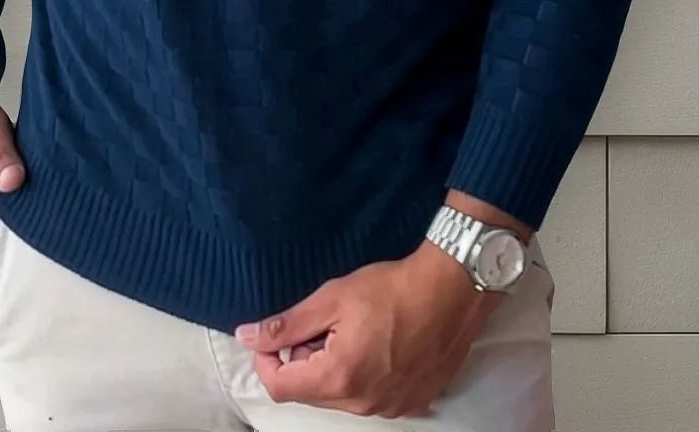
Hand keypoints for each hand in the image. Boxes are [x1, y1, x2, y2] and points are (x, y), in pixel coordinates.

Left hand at [234, 240, 504, 417]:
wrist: (450, 291)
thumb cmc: (391, 289)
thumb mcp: (332, 298)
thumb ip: (287, 323)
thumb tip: (248, 336)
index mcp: (339, 377)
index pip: (280, 387)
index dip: (267, 360)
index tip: (273, 336)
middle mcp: (363, 403)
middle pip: (310, 394)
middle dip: (304, 361)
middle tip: (321, 325)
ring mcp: (390, 408)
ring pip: (340, 397)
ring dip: (332, 369)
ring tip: (351, 332)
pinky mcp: (411, 403)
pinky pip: (370, 398)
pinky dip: (361, 377)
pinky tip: (375, 345)